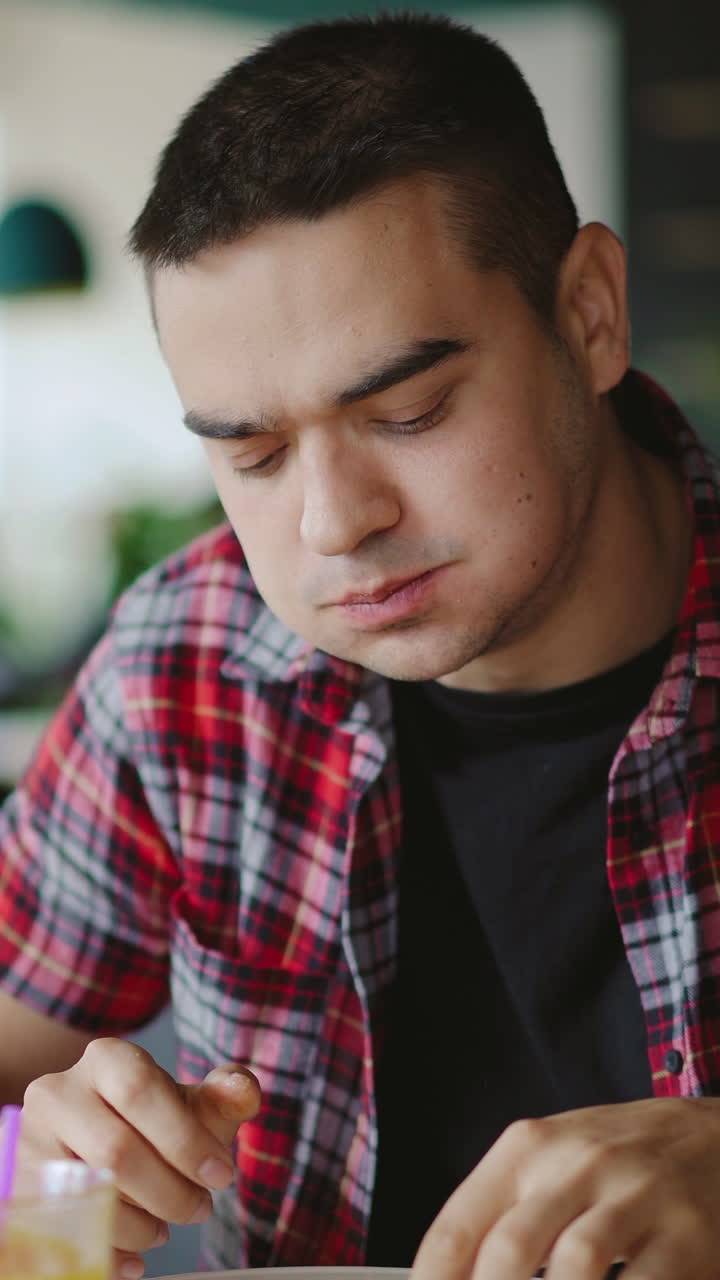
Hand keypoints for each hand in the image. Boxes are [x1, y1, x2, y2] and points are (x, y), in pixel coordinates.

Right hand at [19, 1038, 260, 1279]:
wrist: (91, 1141)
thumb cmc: (153, 1122)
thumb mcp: (191, 1105)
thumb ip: (224, 1098)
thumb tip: (243, 1092)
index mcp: (105, 1059)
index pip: (140, 1090)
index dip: (184, 1137)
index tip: (221, 1175)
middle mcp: (57, 1092)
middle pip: (116, 1150)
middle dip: (170, 1191)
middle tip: (200, 1210)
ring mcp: (31, 1141)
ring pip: (89, 1194)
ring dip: (140, 1225)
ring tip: (165, 1228)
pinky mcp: (18, 1186)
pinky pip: (64, 1230)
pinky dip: (107, 1251)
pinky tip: (134, 1258)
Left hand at [410, 1097, 719, 1279]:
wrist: (709, 1133)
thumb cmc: (616, 1157)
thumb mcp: (551, 1162)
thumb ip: (502, 1214)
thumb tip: (447, 1276)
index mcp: (528, 1147)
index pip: (457, 1226)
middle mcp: (578, 1163)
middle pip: (509, 1250)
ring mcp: (635, 1195)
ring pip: (577, 1265)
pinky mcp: (687, 1234)